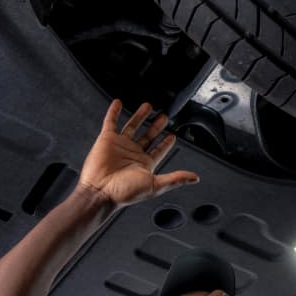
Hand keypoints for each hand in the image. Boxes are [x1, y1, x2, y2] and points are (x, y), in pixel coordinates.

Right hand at [79, 99, 198, 204]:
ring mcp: (120, 145)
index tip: (172, 135)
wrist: (101, 191)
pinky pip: (111, 122)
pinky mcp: (106, 139)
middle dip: (156, 126)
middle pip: (148, 136)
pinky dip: (114, 112)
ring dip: (140, 116)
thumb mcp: (156, 185)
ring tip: (148, 106)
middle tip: (164, 117)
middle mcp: (133, 154)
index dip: (166, 143)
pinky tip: (118, 103)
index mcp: (145, 164)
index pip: (159, 150)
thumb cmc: (125, 192)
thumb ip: (176, 179)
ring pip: (132, 126)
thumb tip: (195, 178)